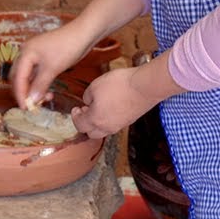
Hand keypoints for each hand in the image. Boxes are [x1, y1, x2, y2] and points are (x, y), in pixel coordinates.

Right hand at [9, 22, 93, 108]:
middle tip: (32, 106)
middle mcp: (26, 53)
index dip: (20, 94)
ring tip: (44, 99)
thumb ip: (40, 85)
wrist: (82, 34)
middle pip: (19, 77)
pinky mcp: (43, 57)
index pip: (17, 78)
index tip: (25, 108)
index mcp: (25, 53)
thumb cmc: (66, 48)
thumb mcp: (52, 69)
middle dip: (24, 92)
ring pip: (28, 76)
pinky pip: (36, 73)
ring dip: (33, 89)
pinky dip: (39, 83)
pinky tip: (48, 91)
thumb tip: (32, 100)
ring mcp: (34, 55)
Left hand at [70, 55, 184, 139]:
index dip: (75, 116)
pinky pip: (115, 125)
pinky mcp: (130, 121)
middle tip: (85, 111)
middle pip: (91, 133)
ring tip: (98, 108)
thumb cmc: (119, 85)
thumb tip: (88, 101)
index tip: (76, 108)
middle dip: (86, 123)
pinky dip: (109, 120)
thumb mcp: (95, 85)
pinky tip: (111, 107)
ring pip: (104, 131)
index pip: (80, 126)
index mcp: (95, 120)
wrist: (144, 87)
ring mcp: (120, 125)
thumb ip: (87, 96)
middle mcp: (107, 127)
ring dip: (98, 122)